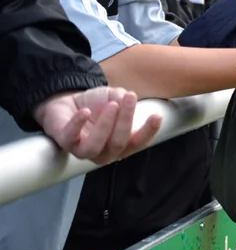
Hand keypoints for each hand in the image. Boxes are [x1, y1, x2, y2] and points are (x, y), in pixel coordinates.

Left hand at [33, 87, 161, 165]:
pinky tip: (85, 112)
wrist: (68, 102)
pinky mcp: (65, 143)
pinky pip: (71, 137)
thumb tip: (128, 98)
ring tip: (111, 104)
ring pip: (95, 146)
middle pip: (118, 143)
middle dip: (126, 120)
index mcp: (121, 144)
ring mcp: (83, 150)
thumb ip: (123, 98)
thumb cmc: (96, 104)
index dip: (149, 132)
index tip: (156, 116)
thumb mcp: (115, 97)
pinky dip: (78, 124)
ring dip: (105, 124)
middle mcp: (104, 152)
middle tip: (130, 98)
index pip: (138, 143)